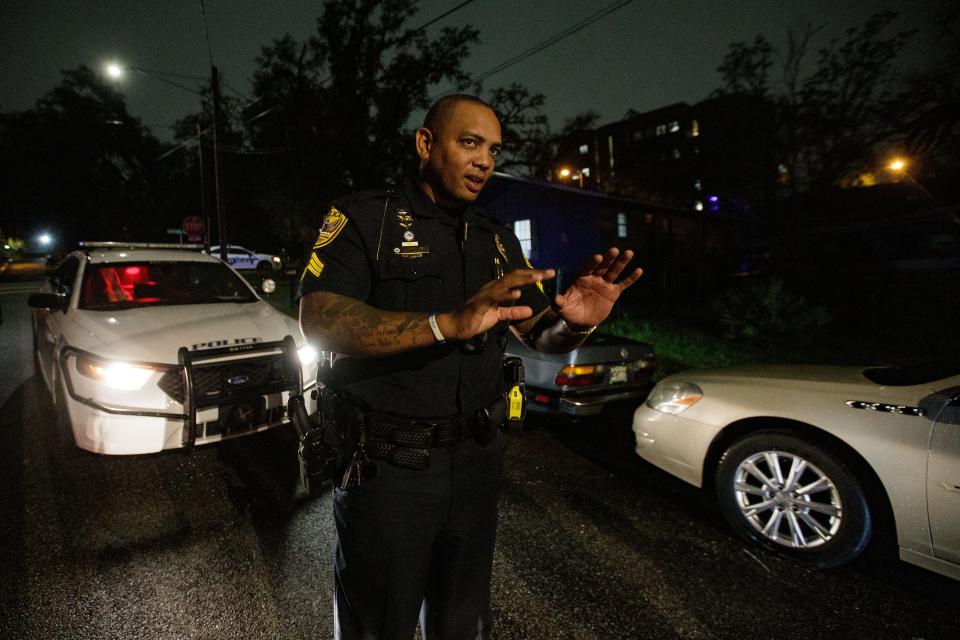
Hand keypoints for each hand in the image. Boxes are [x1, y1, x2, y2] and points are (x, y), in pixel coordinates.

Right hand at [438, 268, 554, 340]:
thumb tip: (529, 310)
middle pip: (515, 276)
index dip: (532, 275)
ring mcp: (486, 294)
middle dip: (532, 273)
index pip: (517, 278)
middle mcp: (492, 287)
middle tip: (549, 272)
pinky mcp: (480, 304)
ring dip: (523, 280)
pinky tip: (517, 293)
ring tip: (537, 277)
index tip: (549, 274)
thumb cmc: (476, 318)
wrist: (457, 326)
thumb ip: (513, 311)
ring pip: (506, 283)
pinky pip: (494, 298)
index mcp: (497, 289)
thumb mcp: (499, 315)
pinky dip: (506, 294)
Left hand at [555, 248, 641, 327]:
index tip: (598, 257)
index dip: (592, 263)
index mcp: (582, 279)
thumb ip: (559, 302)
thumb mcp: (562, 308)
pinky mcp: (613, 293)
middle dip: (608, 258)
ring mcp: (605, 285)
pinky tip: (639, 270)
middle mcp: (594, 279)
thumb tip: (553, 299)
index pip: (588, 268)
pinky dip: (631, 278)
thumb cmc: (569, 311)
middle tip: (615, 250)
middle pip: (603, 266)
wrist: (580, 321)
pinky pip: (623, 284)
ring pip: (614, 272)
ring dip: (621, 263)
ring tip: (629, 253)